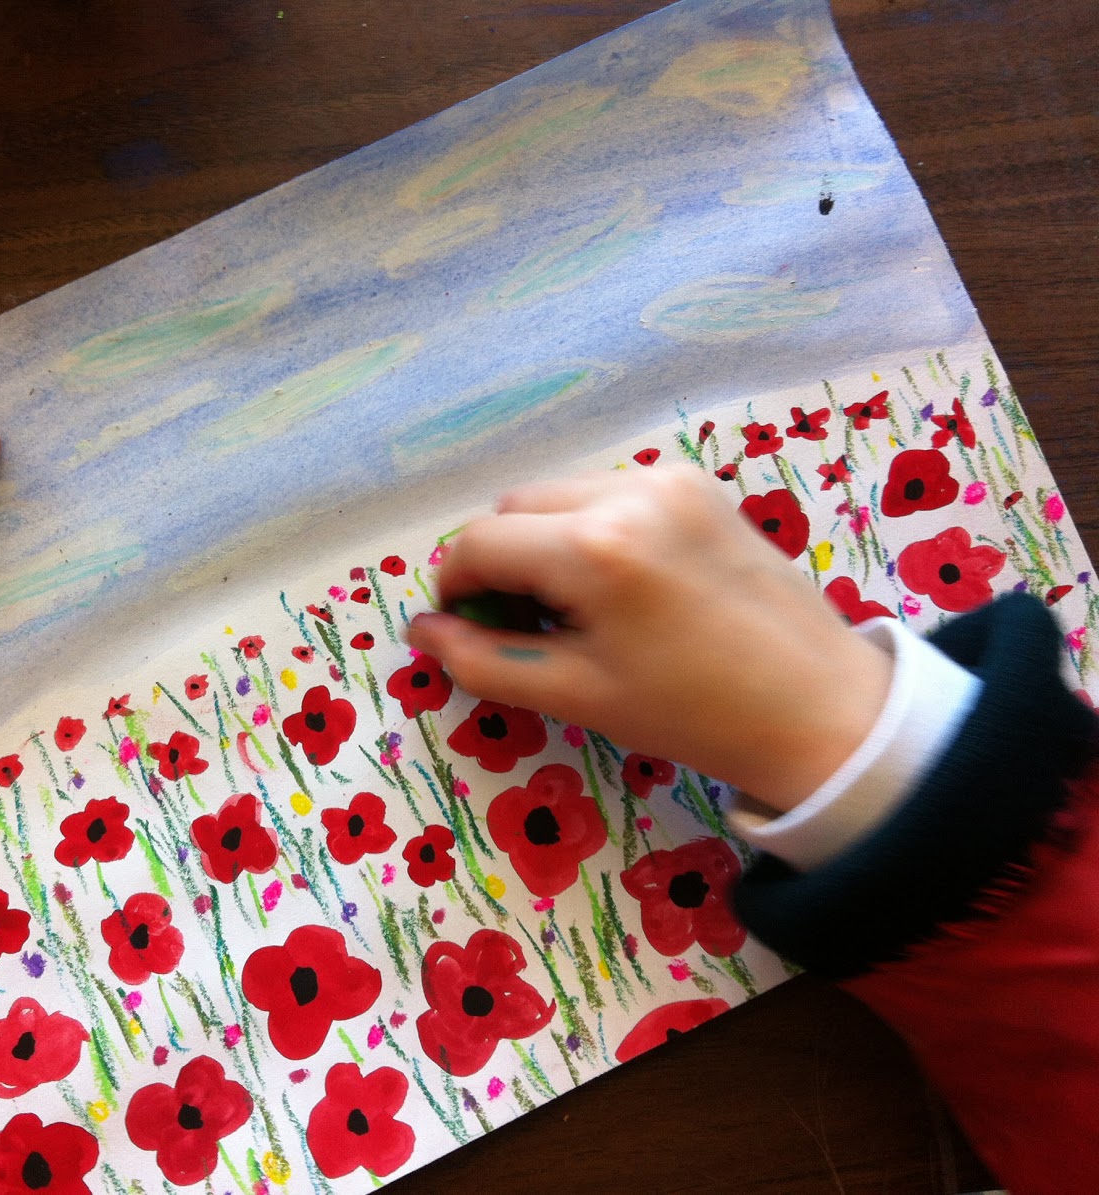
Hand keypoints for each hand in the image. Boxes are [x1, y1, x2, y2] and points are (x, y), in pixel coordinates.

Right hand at [406, 467, 891, 811]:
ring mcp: (669, 480)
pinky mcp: (698, 484)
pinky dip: (592, 529)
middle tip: (524, 626)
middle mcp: (628, 493)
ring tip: (575, 609)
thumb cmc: (693, 714)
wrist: (820, 708)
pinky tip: (620, 585)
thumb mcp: (578, 695)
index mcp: (595, 548)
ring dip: (545, 542)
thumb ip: (486, 661)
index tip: (463, 628)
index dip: (455, 587)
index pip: (480, 544)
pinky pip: (610, 493)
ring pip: (560, 495)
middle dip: (501, 562)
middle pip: (515, 508)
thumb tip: (424, 632)